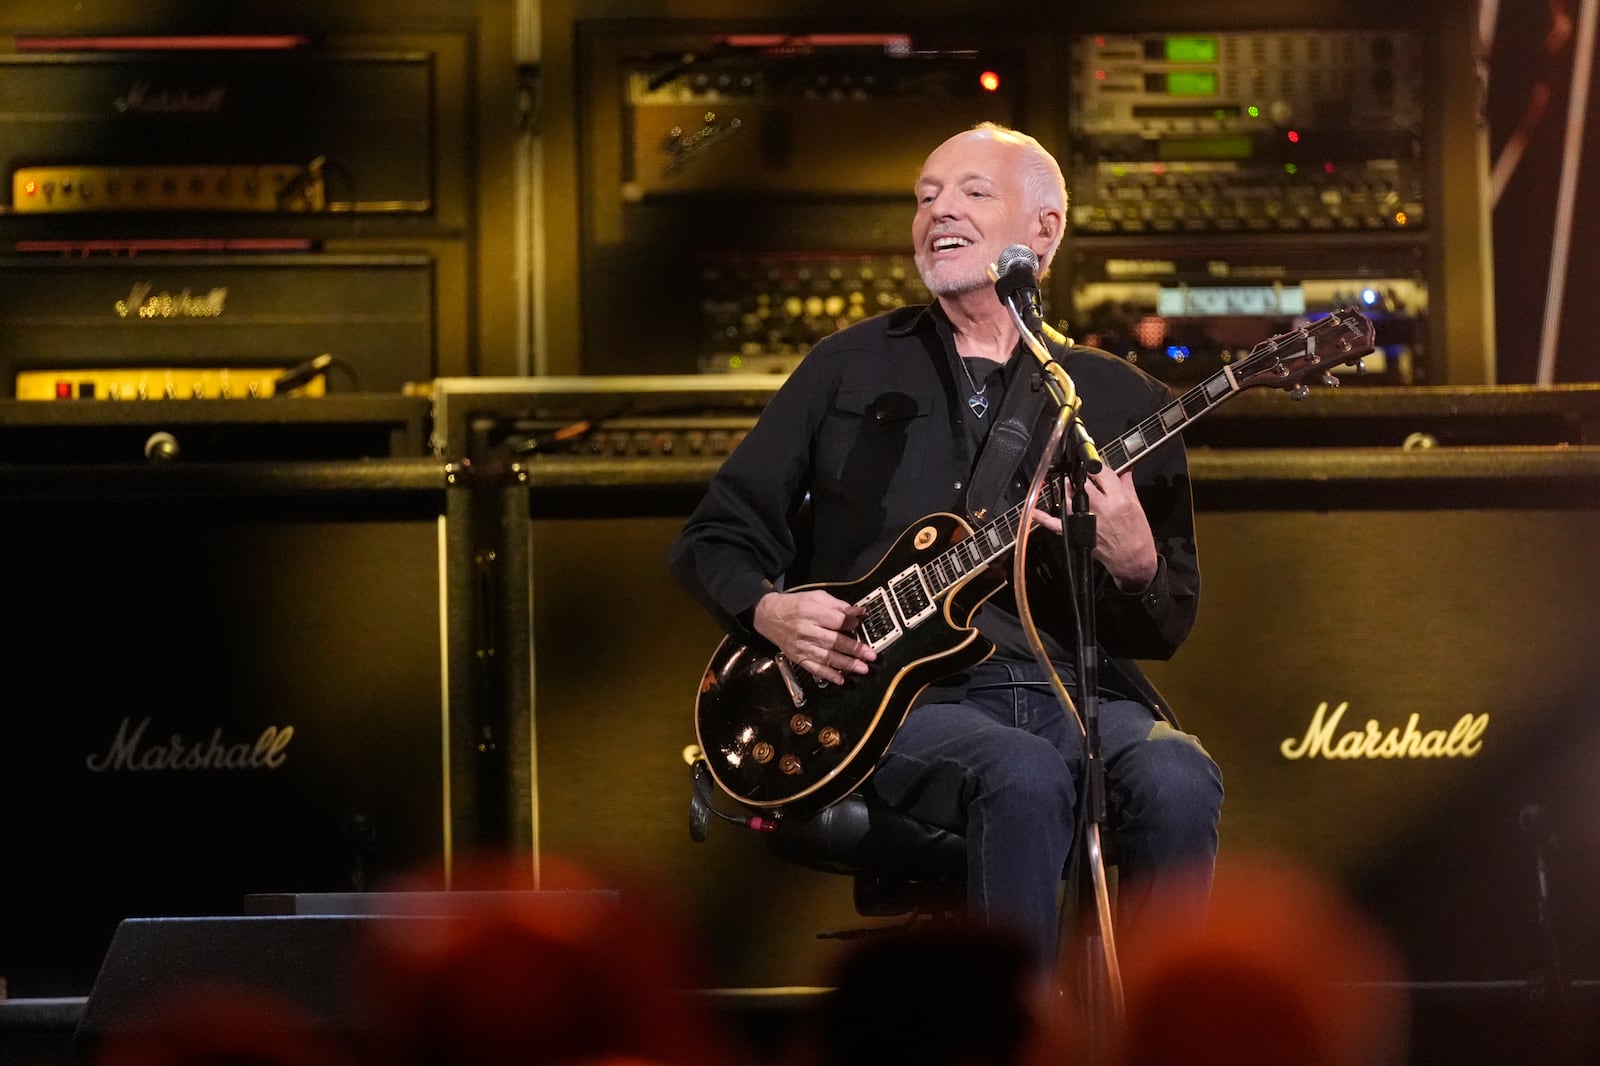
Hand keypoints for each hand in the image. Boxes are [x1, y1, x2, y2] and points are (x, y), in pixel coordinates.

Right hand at [752, 589, 876, 683]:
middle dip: (854, 649)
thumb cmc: (794, 605)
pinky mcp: (798, 657)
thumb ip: (838, 605)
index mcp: (811, 612)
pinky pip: (814, 668)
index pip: (836, 620)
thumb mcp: (816, 597)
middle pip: (834, 641)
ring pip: (826, 657)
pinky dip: (828, 675)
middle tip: (871, 655)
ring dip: (846, 664)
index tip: (860, 625)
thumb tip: (858, 612)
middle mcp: (806, 630)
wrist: (768, 616)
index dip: (851, 624)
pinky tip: (840, 679)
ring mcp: (801, 646)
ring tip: (862, 668)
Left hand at [1046, 468, 1157, 590]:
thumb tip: (1124, 469)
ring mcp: (1085, 520)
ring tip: (1072, 487)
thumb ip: (1126, 484)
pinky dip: (1044, 517)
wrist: (1132, 559)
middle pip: (1082, 483)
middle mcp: (1100, 508)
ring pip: (1068, 497)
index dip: (1095, 466)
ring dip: (1068, 490)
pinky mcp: (1077, 532)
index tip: (1094, 465)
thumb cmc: (1136, 535)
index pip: (1100, 472)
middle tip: (1084, 476)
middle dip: (1081, 476)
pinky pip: (1055, 524)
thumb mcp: (1136, 505)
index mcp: (1117, 499)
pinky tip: (1036, 511)